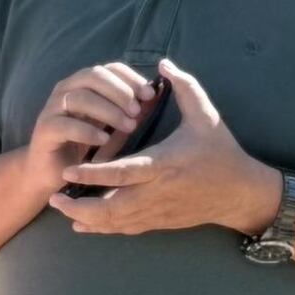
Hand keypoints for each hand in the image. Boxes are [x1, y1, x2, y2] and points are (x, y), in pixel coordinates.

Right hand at [32, 60, 153, 176]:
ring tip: (128, 127)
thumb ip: (130, 112)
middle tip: (138, 111)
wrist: (53, 173)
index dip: (131, 78)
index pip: (109, 69)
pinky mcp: (45, 130)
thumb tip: (155, 96)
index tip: (150, 94)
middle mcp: (66, 90)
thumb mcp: (114, 127)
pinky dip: (87, 131)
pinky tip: (104, 140)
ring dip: (108, 111)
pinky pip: (66, 125)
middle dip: (120, 91)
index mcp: (83, 84)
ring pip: (80, 97)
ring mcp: (52, 108)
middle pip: (94, 75)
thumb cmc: (87, 147)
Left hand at [52, 62, 276, 238]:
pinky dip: (102, 229)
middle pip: (111, 207)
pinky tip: (82, 224)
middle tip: (54, 196)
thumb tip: (162, 64)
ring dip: (85, 218)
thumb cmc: (221, 152)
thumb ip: (184, 87)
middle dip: (79, 205)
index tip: (68, 170)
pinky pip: (125, 229)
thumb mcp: (206, 116)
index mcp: (164, 164)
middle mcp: (157, 192)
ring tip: (60, 207)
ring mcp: (157, 211)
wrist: (240, 193)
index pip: (122, 172)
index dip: (93, 174)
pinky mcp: (159, 222)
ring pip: (115, 223)